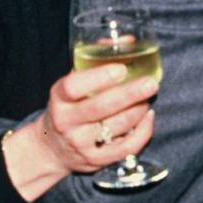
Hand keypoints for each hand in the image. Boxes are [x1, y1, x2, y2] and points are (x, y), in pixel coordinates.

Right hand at [39, 63, 156, 173]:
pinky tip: (148, 117)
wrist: (52, 148)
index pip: (73, 87)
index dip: (98, 77)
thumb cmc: (68, 107)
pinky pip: (125, 148)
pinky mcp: (96, 161)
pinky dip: (142, 132)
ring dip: (138, 110)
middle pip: (99, 108)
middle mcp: (66, 122)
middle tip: (151, 83)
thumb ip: (94, 62)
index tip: (121, 69)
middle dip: (128, 95)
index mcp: (59, 99)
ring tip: (148, 96)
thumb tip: (127, 41)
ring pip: (116, 127)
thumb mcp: (71, 85)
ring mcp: (81, 143)